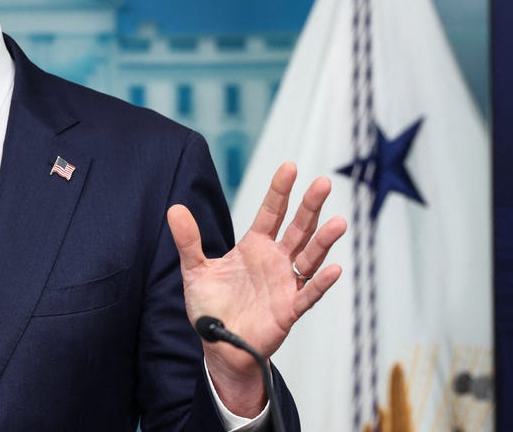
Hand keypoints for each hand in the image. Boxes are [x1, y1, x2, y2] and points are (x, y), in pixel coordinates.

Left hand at [167, 162, 346, 414]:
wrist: (219, 346)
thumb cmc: (211, 307)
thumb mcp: (195, 270)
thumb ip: (188, 240)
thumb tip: (173, 208)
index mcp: (254, 247)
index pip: (271, 212)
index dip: (280, 191)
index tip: (290, 167)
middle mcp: (274, 260)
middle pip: (297, 228)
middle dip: (309, 206)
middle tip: (323, 183)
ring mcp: (284, 283)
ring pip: (309, 257)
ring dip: (323, 240)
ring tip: (338, 222)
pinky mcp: (289, 309)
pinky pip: (308, 294)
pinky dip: (320, 283)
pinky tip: (334, 269)